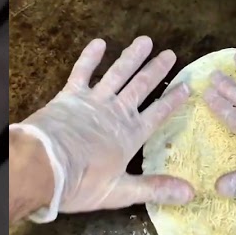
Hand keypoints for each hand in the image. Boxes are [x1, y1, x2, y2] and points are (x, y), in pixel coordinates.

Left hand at [12, 36, 194, 221]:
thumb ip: (155, 188)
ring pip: (118, 73)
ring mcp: (95, 100)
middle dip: (157, 70)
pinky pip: (83, 71)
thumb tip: (191, 194)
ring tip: (145, 41)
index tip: (187, 85)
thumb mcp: (121, 192)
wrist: (44, 165)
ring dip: (132, 56)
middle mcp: (117, 112)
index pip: (159, 113)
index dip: (173, 99)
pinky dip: (91, 56)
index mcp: (131, 135)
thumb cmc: (82, 183)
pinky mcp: (71, 95)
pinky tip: (99, 43)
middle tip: (170, 54)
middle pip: (142, 87)